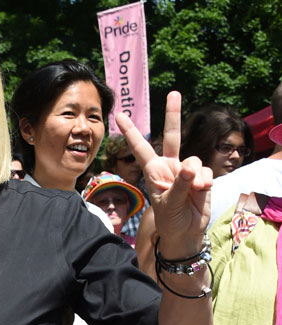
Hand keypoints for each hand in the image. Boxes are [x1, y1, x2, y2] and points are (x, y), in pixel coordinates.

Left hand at [116, 92, 210, 250]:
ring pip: (194, 160)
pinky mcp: (201, 176)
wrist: (186, 232)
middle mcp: (169, 166)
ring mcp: (186, 170)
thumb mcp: (169, 204)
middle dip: (173, 114)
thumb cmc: (170, 219)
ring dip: (195, 177)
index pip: (140, 148)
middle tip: (174, 92)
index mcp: (153, 171)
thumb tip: (191, 166)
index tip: (119, 115)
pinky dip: (205, 182)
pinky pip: (206, 172)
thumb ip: (180, 184)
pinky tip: (202, 192)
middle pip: (172, 135)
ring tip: (193, 192)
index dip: (131, 132)